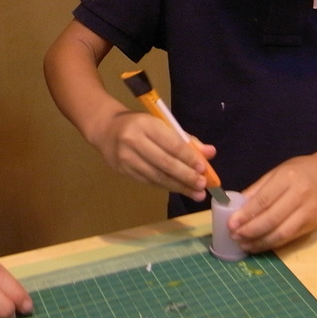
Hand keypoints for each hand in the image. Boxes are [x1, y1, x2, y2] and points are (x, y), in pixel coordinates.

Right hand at [95, 110, 209, 201]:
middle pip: (164, 163)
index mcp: (146, 125)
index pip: (171, 144)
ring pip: (156, 176)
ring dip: (178, 186)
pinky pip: (148, 181)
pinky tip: (178, 189)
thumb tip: (210, 152)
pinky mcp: (123, 171)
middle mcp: (133, 141)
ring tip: (195, 193)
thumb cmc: (139, 124)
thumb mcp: (161, 124)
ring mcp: (126, 158)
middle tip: (202, 186)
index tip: (204, 169)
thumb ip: (185, 139)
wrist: (105, 129)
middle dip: (186, 176)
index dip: (189, 158)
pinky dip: (165, 186)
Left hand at [227, 155, 316, 252]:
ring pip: (281, 233)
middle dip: (250, 231)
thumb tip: (235, 205)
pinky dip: (272, 244)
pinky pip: (289, 238)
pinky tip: (259, 244)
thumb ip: (258, 189)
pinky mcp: (313, 225)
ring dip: (259, 242)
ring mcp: (308, 212)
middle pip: (271, 219)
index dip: (246, 214)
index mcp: (288, 178)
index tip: (230, 224)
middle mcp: (300, 195)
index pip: (264, 200)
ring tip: (243, 244)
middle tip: (234, 236)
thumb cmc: (302, 170)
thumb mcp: (278, 172)